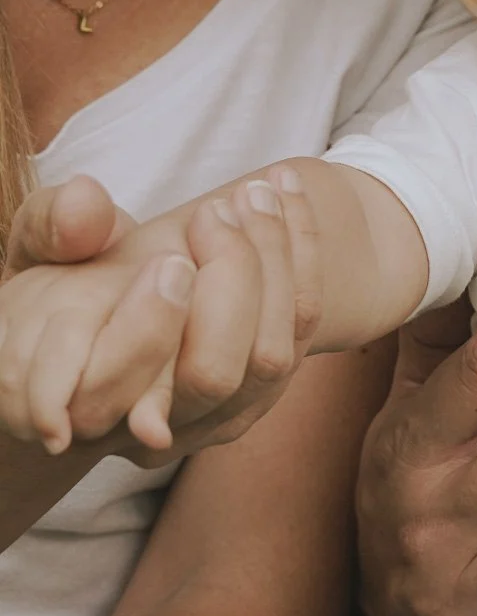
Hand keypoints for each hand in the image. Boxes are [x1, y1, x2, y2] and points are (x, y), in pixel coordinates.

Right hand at [0, 169, 321, 461]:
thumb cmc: (58, 286)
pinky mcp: (265, 387)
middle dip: (228, 278)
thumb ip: (51, 230)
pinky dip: (304, 250)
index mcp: (86, 399)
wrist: (107, 325)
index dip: (150, 325)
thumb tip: (83, 202)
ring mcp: (218, 416)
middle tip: (214, 210)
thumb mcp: (35, 253)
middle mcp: (156, 428)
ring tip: (255, 189)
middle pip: (214, 373)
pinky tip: (286, 187)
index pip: (125, 389)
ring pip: (270, 355)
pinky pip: (303, 325)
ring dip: (274, 257)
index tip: (166, 257)